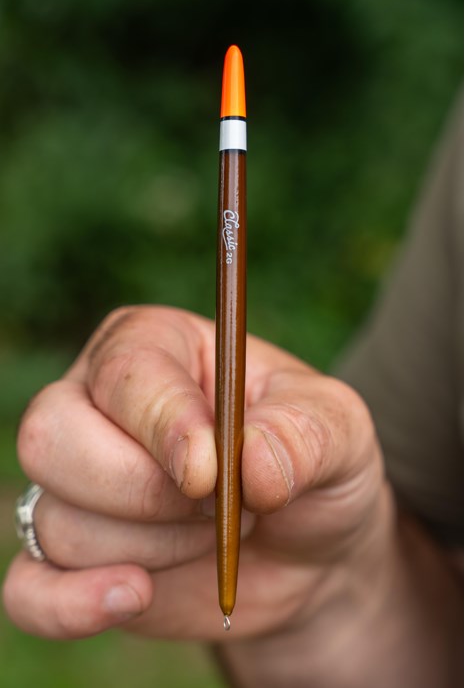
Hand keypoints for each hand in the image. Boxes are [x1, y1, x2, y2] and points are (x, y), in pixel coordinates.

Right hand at [3, 306, 391, 642]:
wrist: (309, 546)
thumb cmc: (313, 465)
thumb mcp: (339, 432)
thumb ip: (304, 434)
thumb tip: (250, 462)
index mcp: (155, 347)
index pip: (122, 373)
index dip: (161, 424)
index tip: (210, 474)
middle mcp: (99, 406)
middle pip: (53, 437)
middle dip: (143, 491)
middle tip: (220, 505)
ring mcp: (79, 484)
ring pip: (59, 520)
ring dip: (154, 546)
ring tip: (217, 533)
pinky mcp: (77, 558)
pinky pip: (29, 588)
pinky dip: (68, 605)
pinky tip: (135, 594)